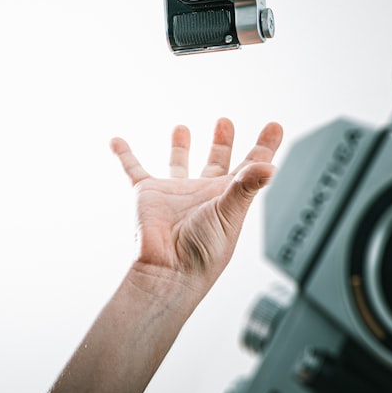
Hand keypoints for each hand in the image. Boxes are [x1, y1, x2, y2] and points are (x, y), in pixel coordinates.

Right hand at [111, 118, 282, 282]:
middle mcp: (203, 192)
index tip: (274, 126)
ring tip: (182, 127)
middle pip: (217, 162)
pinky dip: (125, 155)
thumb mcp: (230, 214)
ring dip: (180, 146)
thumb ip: (246, 186)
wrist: (168, 270)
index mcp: (228, 196)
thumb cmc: (204, 252)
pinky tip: (117, 141)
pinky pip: (134, 170)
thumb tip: (269, 166)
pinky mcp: (148, 193)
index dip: (264, 146)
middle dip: (222, 142)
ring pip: (179, 163)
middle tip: (225, 122)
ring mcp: (175, 192)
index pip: (251, 167)